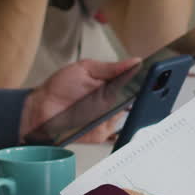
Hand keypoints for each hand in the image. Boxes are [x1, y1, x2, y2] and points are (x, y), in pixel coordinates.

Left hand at [19, 58, 139, 141]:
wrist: (40, 109)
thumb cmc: (59, 88)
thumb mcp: (86, 69)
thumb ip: (111, 67)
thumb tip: (134, 61)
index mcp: (109, 85)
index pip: (133, 84)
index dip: (144, 81)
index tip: (153, 76)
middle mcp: (111, 103)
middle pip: (134, 101)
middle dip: (142, 94)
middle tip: (148, 87)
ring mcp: (107, 119)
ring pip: (126, 115)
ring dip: (128, 108)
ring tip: (131, 98)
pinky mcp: (100, 133)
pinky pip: (114, 129)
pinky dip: (115, 122)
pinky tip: (113, 113)